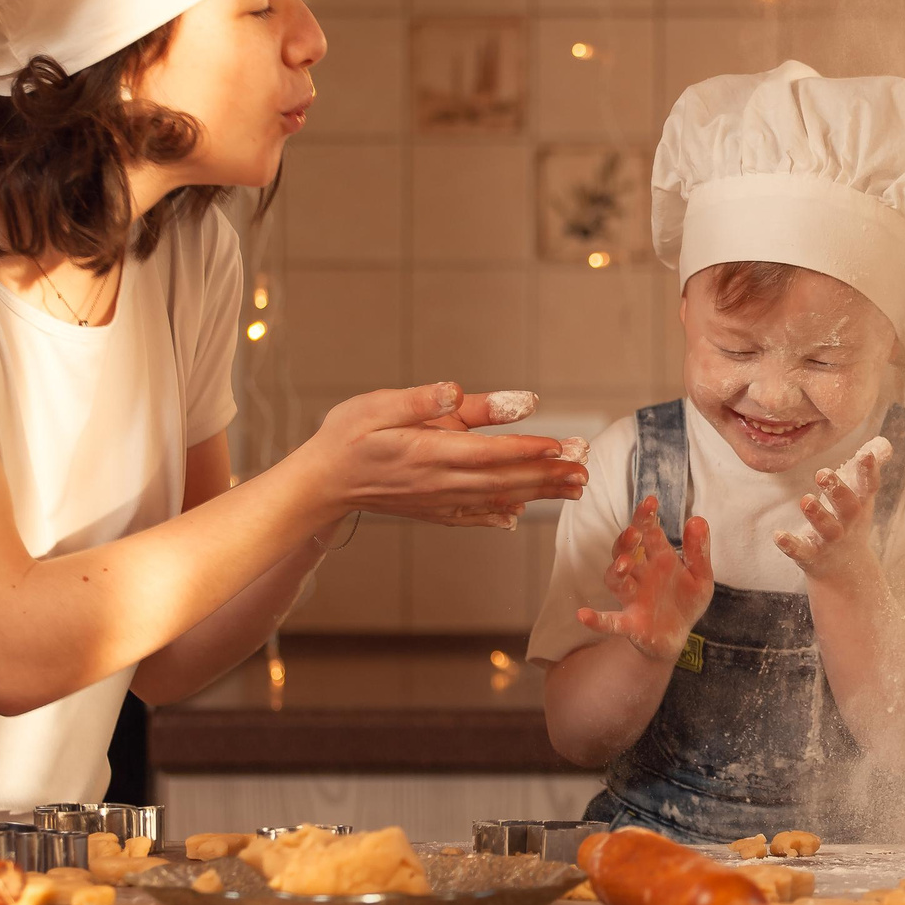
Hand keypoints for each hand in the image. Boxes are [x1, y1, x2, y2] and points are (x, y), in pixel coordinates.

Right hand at [307, 382, 587, 527]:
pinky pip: (471, 515)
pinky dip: (499, 514)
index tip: (561, 446)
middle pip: (503, 479)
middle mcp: (438, 482)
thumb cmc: (346, 436)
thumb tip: (460, 389)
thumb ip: (426, 400)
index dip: (528, 449)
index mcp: (428, 453)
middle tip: (585, 469)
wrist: (319, 484)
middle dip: (548, 474)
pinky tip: (517, 515)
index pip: (489, 452)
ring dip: (537, 493)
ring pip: (496, 498)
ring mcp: (436, 501)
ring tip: (573, 487)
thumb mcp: (381, 405)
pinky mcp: (429, 510)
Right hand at [577, 496, 715, 660]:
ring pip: (616, 581)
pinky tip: (582, 615)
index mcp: (658, 558)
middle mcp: (640, 575)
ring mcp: (633, 599)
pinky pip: (610, 621)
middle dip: (627, 542)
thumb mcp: (701, 576)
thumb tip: (697, 519)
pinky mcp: (630, 624)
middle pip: (625, 552)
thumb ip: (698, 550)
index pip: (648, 533)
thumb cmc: (686, 601)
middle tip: (634, 532)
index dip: (646, 518)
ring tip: (624, 563)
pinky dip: (597, 619)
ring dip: (617, 570)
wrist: (679, 636)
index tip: (650, 501)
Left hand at [774, 436, 889, 576]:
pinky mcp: (812, 555)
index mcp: (860, 503)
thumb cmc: (851, 520)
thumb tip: (883, 442)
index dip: (869, 471)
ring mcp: (831, 541)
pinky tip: (778, 535)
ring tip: (805, 500)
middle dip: (837, 490)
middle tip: (822, 473)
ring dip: (817, 515)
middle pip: (848, 507)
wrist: (845, 570)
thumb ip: (868, 468)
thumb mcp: (862, 496)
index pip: (869, 485)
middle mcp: (848, 522)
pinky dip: (790, 544)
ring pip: (827, 529)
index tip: (865, 454)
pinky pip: (801, 551)